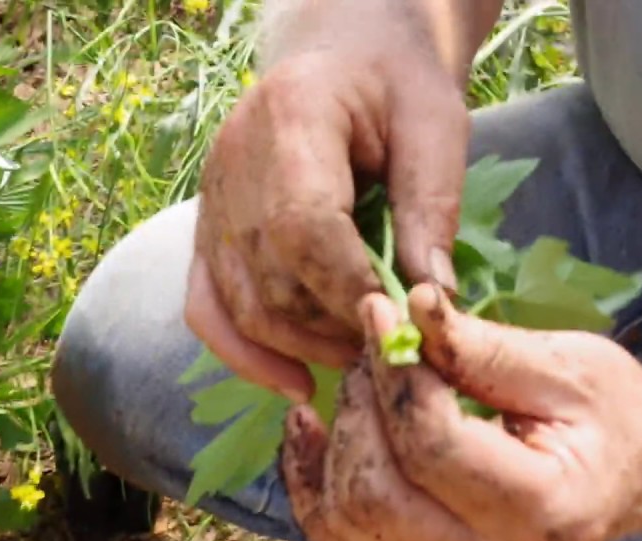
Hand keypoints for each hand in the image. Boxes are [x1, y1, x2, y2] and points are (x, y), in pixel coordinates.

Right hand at [184, 0, 469, 403]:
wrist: (346, 60)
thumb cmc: (397, 87)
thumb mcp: (435, 128)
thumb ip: (432, 207)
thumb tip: (431, 300)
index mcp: (290, 116)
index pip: (302, 224)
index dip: (347, 288)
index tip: (396, 326)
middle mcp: (232, 161)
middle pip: (268, 276)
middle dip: (332, 328)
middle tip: (392, 348)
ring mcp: (210, 200)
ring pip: (237, 304)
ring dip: (301, 347)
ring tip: (361, 358)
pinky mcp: (206, 232)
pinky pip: (206, 308)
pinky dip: (245, 354)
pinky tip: (293, 379)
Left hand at [279, 285, 641, 540]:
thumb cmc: (618, 410)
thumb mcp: (568, 364)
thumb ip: (482, 347)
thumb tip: (409, 307)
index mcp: (542, 507)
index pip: (432, 447)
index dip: (395, 373)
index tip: (381, 309)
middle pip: (375, 496)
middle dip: (360, 409)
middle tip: (376, 347)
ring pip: (348, 521)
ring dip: (335, 441)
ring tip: (362, 378)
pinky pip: (340, 534)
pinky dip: (312, 478)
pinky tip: (314, 424)